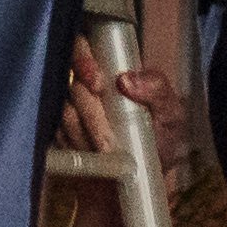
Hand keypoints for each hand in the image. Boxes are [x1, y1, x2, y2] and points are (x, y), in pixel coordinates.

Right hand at [58, 31, 172, 158]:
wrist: (146, 180)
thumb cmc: (161, 138)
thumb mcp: (171, 113)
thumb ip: (157, 90)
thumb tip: (124, 81)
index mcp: (109, 67)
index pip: (82, 47)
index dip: (83, 59)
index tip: (97, 85)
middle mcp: (83, 82)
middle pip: (69, 81)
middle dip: (89, 111)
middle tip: (107, 140)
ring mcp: (68, 108)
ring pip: (62, 110)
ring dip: (84, 134)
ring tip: (106, 152)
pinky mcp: (59, 132)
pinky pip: (56, 134)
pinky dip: (75, 146)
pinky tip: (92, 155)